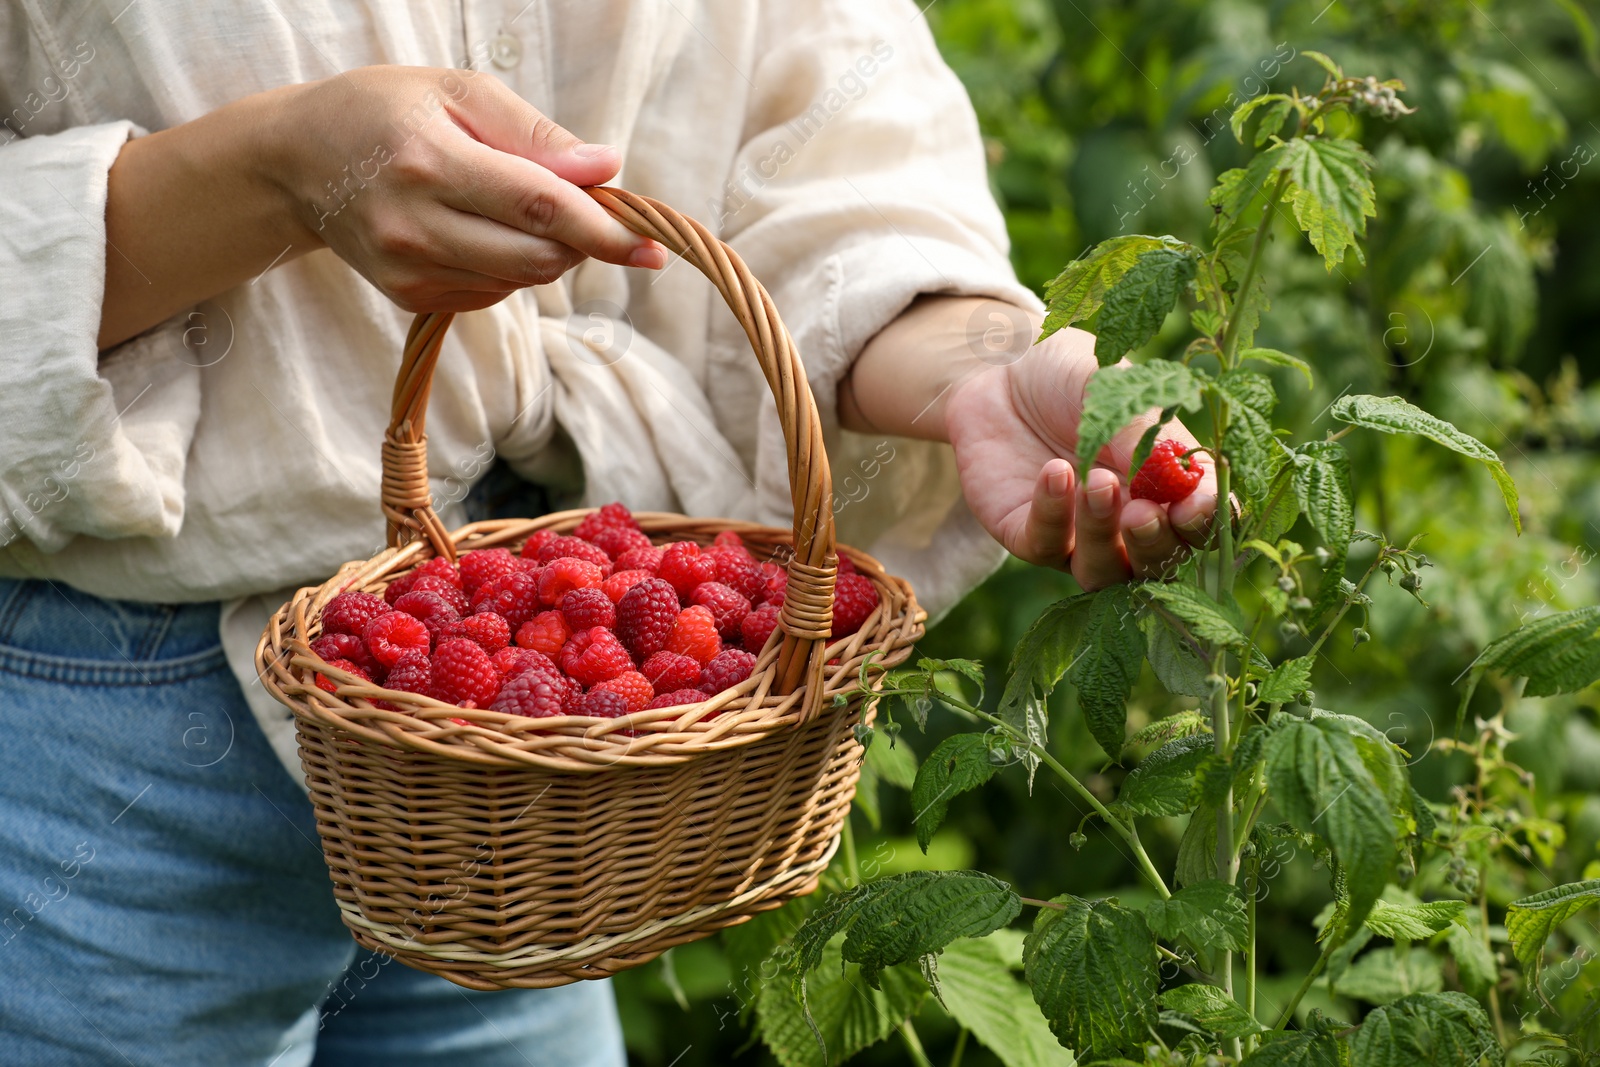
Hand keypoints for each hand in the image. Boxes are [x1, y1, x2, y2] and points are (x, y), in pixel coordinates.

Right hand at [268, 66, 666, 311]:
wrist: (298, 162)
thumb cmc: (386, 111)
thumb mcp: (458, 93)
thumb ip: (535, 135)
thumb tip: (605, 168)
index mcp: (429, 161)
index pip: (537, 208)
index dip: (602, 229)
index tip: (651, 244)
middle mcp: (414, 226)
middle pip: (536, 259)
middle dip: (582, 242)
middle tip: (591, 209)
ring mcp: (409, 270)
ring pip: (520, 280)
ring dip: (547, 251)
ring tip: (520, 205)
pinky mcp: (409, 298)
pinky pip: (493, 292)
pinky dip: (511, 266)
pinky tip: (483, 229)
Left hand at [943, 323, 1217, 588]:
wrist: (999, 368)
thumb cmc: (1069, 376)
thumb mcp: (1114, 390)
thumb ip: (1144, 434)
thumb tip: (1179, 476)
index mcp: (1167, 485)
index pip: (1202, 521)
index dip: (1206, 521)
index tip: (1194, 505)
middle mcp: (1128, 521)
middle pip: (1158, 563)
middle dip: (1155, 543)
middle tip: (1142, 512)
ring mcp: (1078, 536)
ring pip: (1102, 572)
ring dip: (1103, 537)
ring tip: (1096, 484)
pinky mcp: (1028, 536)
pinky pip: (1046, 545)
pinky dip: (1053, 513)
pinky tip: (1055, 471)